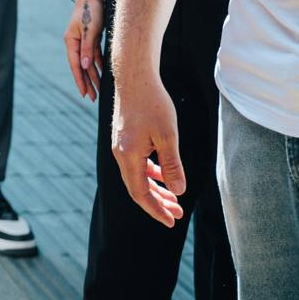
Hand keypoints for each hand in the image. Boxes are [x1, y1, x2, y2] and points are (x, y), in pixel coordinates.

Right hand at [64, 0, 106, 100]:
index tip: (84, 94)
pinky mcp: (91, 37)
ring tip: (98, 90)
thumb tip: (84, 66)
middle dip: (87, 82)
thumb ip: (87, 48)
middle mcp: (75, 43)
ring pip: (88, 62)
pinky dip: (98, 65)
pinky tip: (102, 74)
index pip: (75, 65)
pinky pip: (94, 55)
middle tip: (92, 98)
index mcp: (71, 42)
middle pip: (81, 67)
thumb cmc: (91, 11)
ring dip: (93, 75)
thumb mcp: (90, 30)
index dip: (80, 80)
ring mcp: (83, 41)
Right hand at [111, 68, 185, 226]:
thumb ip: (172, 165)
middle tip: (177, 214)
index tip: (171, 221)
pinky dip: (150, 173)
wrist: (135, 78)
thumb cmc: (152, 104)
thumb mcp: (168, 136)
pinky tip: (163, 175)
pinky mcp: (126, 138)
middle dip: (157, 202)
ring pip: (137, 175)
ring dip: (155, 188)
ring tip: (174, 199)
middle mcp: (121, 153)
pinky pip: (137, 163)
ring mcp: (122, 145)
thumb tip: (178, 192)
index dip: (155, 209)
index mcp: (128, 155)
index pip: (140, 192)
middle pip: (137, 187)